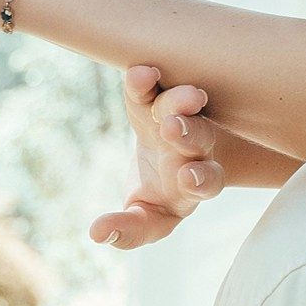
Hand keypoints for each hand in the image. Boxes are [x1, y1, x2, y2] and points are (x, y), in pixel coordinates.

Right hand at [88, 64, 226, 248]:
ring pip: (183, 108)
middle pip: (200, 138)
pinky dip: (144, 81)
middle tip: (173, 127)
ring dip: (176, 101)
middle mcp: (194, 149)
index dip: (200, 180)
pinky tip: (140, 72)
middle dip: (188, 133)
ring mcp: (176, 119)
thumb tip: (97, 234)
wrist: (166, 158)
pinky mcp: (152, 99)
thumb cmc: (160, 196)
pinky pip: (151, 89)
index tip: (187, 178)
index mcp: (197, 183)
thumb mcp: (148, 219)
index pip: (207, 183)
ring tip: (173, 95)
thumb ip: (129, 230)